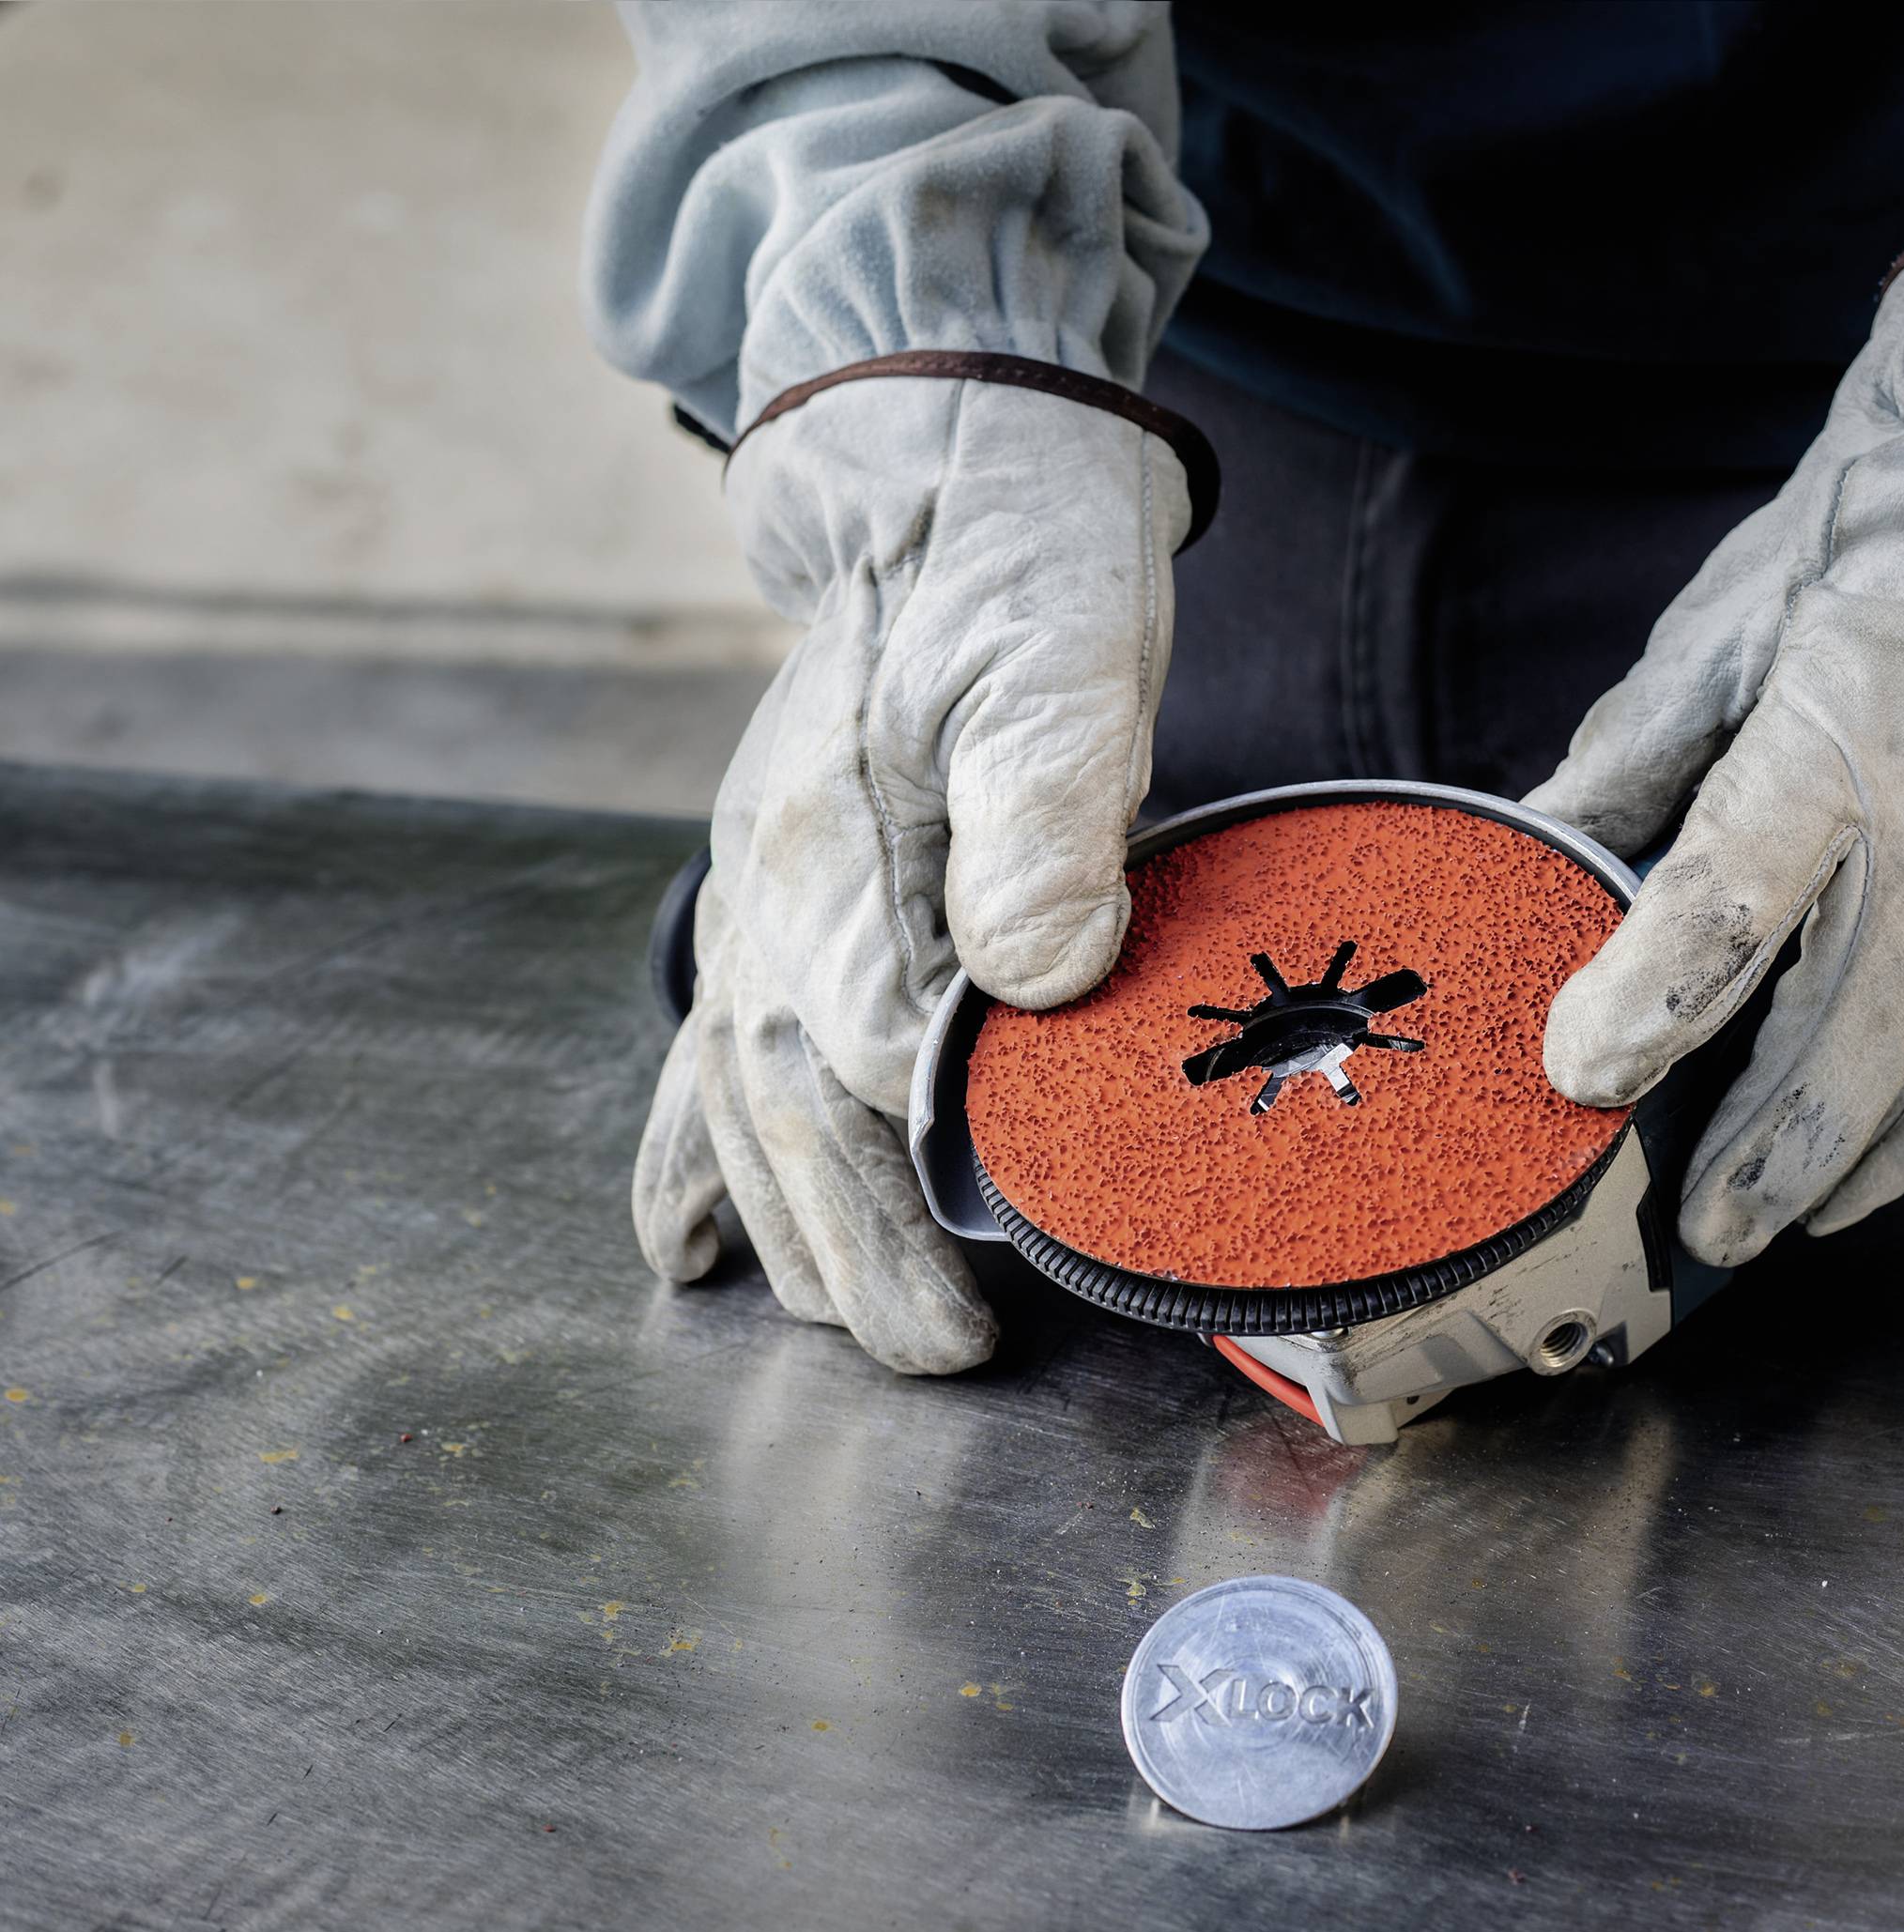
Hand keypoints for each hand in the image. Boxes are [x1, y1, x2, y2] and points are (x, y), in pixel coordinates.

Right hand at [633, 379, 1188, 1368]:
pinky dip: (693, 1154)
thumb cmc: (1027, 559)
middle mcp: (770, 884)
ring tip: (853, 1320)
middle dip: (857, 1250)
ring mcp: (758, 888)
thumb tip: (1040, 976)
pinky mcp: (780, 883)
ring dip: (793, 1224)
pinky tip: (690, 1243)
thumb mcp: (1065, 658)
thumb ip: (1049, 813)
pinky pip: (707, 1044)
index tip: (979, 1300)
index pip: (858, 1066)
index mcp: (835, 847)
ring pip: (741, 1099)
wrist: (955, 459)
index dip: (917, 1195)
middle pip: (788, 1111)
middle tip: (939, 1353)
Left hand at [1529, 241, 1903, 1263]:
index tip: (1584, 1074)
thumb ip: (1634, 758)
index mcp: (1832, 744)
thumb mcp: (1730, 622)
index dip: (1647, 1008)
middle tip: (1719, 1227)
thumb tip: (1538, 850)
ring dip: (1883, 1148)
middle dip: (1773, 1155)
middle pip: (1855, 1037)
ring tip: (1815, 1205)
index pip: (1723, 914)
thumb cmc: (1895, 526)